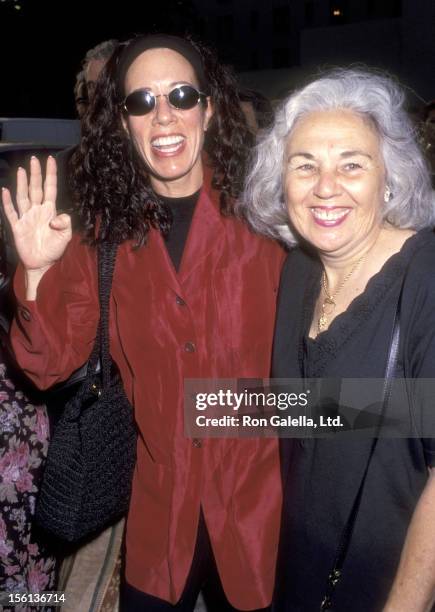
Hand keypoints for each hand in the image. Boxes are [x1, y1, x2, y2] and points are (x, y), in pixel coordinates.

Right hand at [2, 156, 71, 272]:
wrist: (42, 264)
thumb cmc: (55, 250)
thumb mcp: (66, 237)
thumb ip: (65, 224)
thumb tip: (56, 217)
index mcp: (50, 211)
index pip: (51, 189)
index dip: (50, 175)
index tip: (50, 160)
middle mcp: (37, 211)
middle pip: (36, 188)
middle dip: (35, 174)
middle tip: (34, 159)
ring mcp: (26, 217)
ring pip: (23, 196)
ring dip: (22, 183)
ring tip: (22, 170)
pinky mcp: (17, 226)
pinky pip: (11, 212)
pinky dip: (7, 202)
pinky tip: (5, 191)